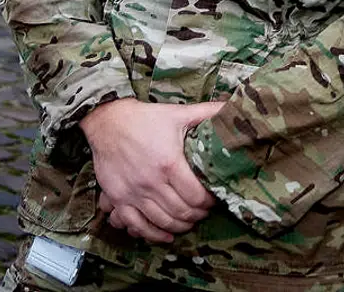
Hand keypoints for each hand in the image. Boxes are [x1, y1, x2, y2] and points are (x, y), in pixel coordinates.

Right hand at [80, 99, 224, 243]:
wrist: (108, 121)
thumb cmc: (146, 118)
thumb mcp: (180, 113)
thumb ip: (209, 112)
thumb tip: (235, 107)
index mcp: (169, 163)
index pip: (196, 196)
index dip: (209, 202)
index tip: (214, 199)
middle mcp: (151, 182)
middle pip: (181, 212)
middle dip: (197, 215)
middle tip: (204, 211)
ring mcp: (133, 192)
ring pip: (162, 222)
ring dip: (179, 226)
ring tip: (189, 221)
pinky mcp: (118, 198)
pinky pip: (136, 224)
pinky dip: (152, 234)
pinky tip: (165, 236)